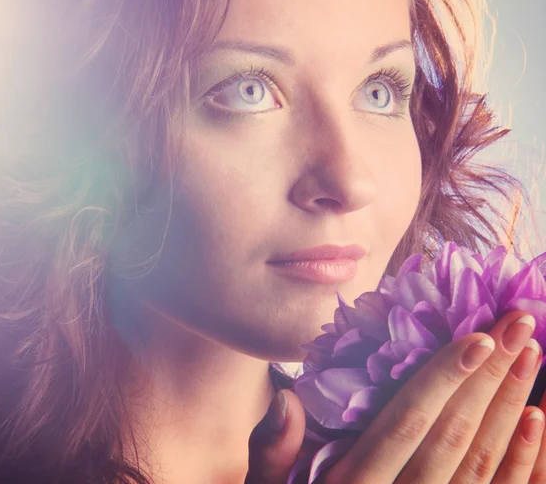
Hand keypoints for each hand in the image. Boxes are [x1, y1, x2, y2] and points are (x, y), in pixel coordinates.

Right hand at [246, 311, 544, 482]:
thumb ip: (272, 450)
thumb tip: (285, 399)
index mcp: (354, 483)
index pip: (407, 421)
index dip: (444, 378)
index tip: (478, 335)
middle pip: (456, 434)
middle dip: (491, 376)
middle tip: (520, 323)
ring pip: (487, 462)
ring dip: (514, 406)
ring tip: (532, 353)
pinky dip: (529, 460)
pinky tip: (540, 418)